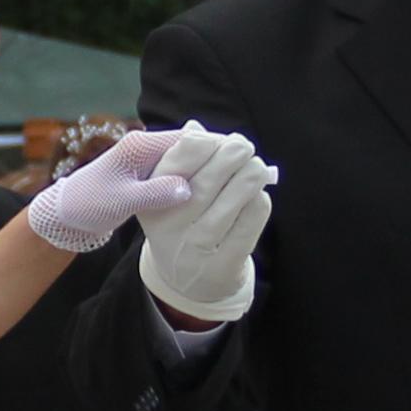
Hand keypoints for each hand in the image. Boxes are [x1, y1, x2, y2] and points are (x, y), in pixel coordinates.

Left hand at [24, 122, 236, 254]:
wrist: (65, 212)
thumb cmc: (88, 205)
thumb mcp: (121, 202)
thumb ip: (154, 193)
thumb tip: (188, 189)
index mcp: (140, 146)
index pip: (188, 139)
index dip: (217, 147)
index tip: (243, 157)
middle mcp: (146, 146)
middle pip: (193, 145)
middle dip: (219, 155)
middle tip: (250, 169)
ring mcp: (148, 158)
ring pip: (188, 157)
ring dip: (210, 167)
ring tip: (238, 179)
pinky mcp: (148, 171)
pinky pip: (180, 169)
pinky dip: (197, 176)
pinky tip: (214, 190)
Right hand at [135, 135, 277, 324]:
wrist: (185, 281)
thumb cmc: (180, 221)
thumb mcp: (167, 192)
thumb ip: (181, 158)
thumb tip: (197, 128)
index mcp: (151, 197)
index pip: (184, 153)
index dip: (208, 140)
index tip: (217, 141)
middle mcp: (169, 223)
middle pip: (215, 171)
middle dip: (236, 152)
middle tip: (243, 148)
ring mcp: (196, 247)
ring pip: (239, 192)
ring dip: (253, 173)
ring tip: (255, 169)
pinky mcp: (223, 264)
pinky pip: (253, 218)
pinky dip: (259, 200)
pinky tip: (255, 198)